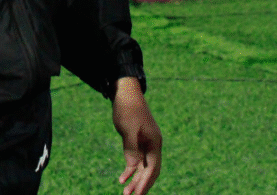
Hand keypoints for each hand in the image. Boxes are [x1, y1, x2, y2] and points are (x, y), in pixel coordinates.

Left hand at [113, 77, 161, 194]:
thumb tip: (134, 168)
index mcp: (154, 142)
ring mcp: (145, 143)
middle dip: (141, 185)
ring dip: (135, 180)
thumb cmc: (127, 108)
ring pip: (143, 167)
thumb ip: (131, 148)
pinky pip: (136, 160)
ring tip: (126, 193)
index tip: (137, 194)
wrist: (125, 92)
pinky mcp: (137, 142)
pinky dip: (130, 170)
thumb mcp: (128, 128)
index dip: (145, 182)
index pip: (153, 168)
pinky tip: (122, 178)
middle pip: (150, 170)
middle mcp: (153, 145)